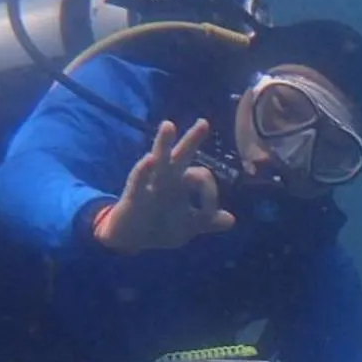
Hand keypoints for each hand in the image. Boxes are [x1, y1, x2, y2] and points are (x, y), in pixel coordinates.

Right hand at [93, 119, 235, 253]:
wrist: (131, 238)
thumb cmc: (160, 224)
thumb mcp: (188, 226)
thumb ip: (209, 221)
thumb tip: (231, 220)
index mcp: (181, 182)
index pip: (202, 176)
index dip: (211, 195)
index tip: (211, 216)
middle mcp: (166, 178)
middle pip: (181, 155)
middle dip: (192, 139)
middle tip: (204, 123)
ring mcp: (149, 184)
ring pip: (158, 159)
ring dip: (163, 143)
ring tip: (169, 125)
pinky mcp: (134, 195)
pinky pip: (139, 180)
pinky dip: (143, 171)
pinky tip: (149, 160)